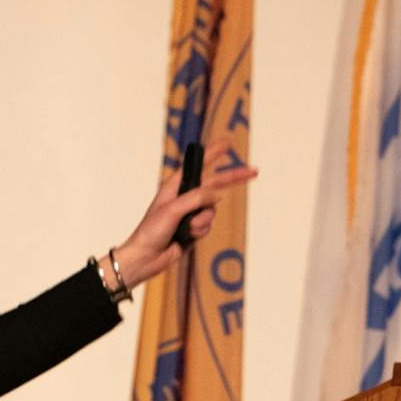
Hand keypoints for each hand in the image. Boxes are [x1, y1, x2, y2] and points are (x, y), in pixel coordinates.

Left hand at [110, 139, 257, 288]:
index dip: (213, 153)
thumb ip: (196, 198)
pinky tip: (186, 237)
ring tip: (185, 227)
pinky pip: (208, 225)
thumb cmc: (151, 230)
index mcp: (175, 185)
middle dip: (233, 179)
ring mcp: (190, 212)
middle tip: (253, 171)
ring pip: (212, 210)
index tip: (227, 142)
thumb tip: (217, 194)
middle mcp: (184, 196)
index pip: (198, 166)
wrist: (146, 257)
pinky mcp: (194, 228)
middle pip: (215, 185)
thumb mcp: (172, 209)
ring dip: (201, 221)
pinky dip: (199, 231)